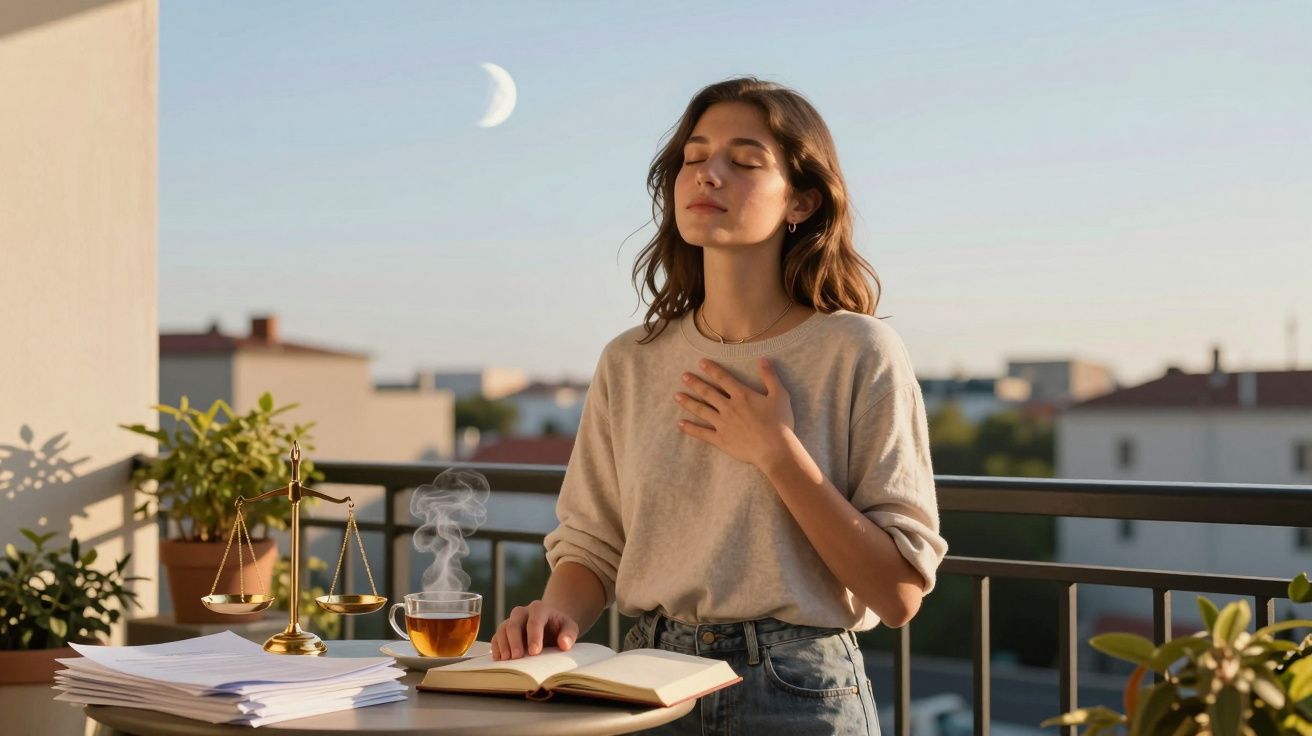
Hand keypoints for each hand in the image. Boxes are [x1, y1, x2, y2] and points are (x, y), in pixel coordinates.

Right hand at [490, 600, 579, 659]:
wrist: (549, 625)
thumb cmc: (559, 627)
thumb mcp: (569, 628)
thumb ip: (569, 635)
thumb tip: (564, 644)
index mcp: (539, 608)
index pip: (535, 621)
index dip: (534, 636)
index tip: (535, 652)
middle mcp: (522, 612)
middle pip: (514, 623)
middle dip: (515, 641)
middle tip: (517, 657)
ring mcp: (511, 621)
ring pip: (502, 630)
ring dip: (503, 645)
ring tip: (507, 660)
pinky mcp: (503, 631)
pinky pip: (496, 637)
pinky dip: (497, 649)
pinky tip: (500, 660)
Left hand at [674, 357, 794, 468]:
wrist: (775, 449)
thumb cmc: (780, 423)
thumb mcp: (779, 395)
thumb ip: (770, 377)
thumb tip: (763, 360)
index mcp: (742, 395)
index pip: (723, 378)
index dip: (711, 369)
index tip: (700, 363)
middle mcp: (728, 407)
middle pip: (708, 392)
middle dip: (694, 383)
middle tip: (683, 376)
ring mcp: (722, 424)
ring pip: (701, 410)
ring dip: (688, 402)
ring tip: (677, 396)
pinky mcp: (720, 439)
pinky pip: (702, 433)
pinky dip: (690, 428)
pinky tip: (680, 424)